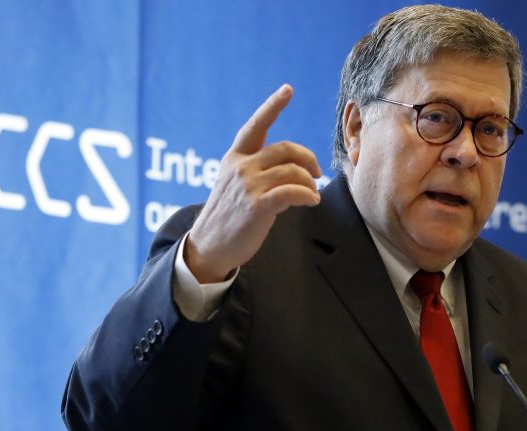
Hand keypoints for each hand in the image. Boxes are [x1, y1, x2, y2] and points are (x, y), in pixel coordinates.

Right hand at [185, 84, 321, 282]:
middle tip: (317, 173)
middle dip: (307, 159)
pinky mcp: (257, 206)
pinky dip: (308, 195)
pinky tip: (312, 202)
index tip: (287, 89)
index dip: (272, 106)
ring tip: (312, 194)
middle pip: (286, 150)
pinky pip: (293, 192)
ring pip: (293, 172)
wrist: (210, 246)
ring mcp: (248, 185)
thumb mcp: (235, 186)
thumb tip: (293, 174)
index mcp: (235, 158)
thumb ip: (258, 172)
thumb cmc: (228, 217)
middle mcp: (241, 167)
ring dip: (309, 183)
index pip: (255, 126)